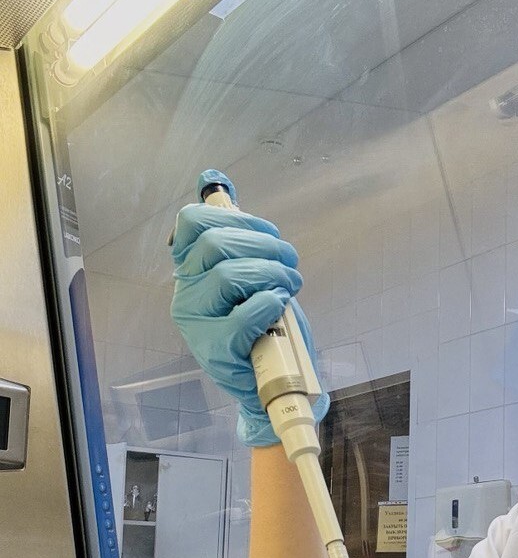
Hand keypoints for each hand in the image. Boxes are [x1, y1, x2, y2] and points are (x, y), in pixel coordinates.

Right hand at [170, 170, 328, 446]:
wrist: (278, 380)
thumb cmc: (268, 324)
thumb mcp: (252, 271)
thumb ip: (233, 230)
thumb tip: (212, 176)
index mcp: (190, 269)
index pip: (192, 222)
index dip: (235, 217)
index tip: (265, 234)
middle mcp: (186, 295)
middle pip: (215, 243)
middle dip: (265, 246)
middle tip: (289, 264)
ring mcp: (198, 325)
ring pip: (228, 275)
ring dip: (272, 274)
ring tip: (290, 286)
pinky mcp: (217, 351)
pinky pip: (242, 314)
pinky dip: (269, 303)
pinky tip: (278, 306)